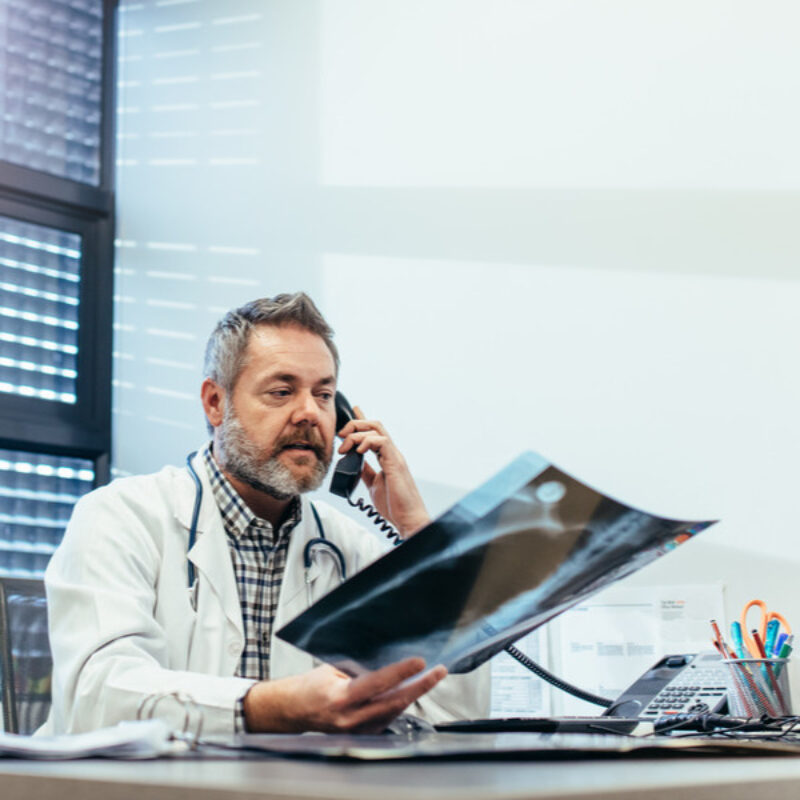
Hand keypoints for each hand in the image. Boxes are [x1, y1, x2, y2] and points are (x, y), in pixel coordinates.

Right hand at [242, 657, 446, 733]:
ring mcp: (357, 731)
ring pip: (395, 712)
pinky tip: (410, 691)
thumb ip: (360, 668)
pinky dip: (400, 704)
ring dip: (414, 694)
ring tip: (430, 677)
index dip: (401, 672)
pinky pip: (388, 719)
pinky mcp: (362, 737)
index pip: (378, 683)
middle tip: (438, 672)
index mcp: (341, 697)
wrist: (294, 711)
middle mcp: (351, 719)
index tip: (420, 662)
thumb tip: (388, 659)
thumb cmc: (312, 685)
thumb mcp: (333, 668)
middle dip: (420, 686)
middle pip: (394, 702)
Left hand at [338, 407, 429, 535]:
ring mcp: (395, 457)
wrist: (407, 519)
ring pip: (377, 430)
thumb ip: (366, 471)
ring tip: (345, 446)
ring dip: (356, 434)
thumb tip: (354, 462)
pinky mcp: (395, 463)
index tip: (353, 410)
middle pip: (375, 425)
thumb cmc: (395, 504)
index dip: (363, 420)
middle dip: (355, 424)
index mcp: (387, 457)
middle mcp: (392, 453)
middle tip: (341, 435)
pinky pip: (382, 442)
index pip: (375, 433)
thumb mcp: (374, 484)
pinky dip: (367, 442)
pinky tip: (358, 450)